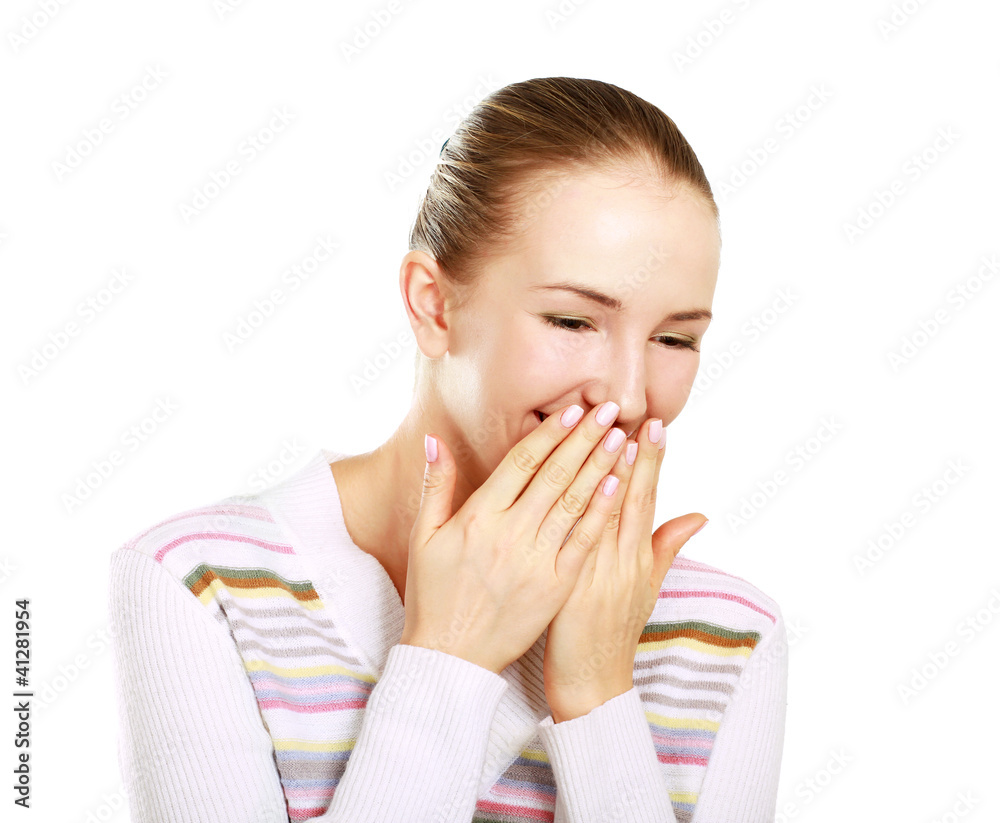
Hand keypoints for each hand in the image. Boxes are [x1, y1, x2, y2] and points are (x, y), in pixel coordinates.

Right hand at [399, 402, 629, 674]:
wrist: (449, 657)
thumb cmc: (433, 595)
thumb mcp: (424, 537)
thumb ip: (435, 486)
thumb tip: (433, 440)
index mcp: (478, 518)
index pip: (521, 463)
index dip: (549, 433)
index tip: (572, 409)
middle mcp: (509, 534)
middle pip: (553, 476)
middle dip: (583, 439)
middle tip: (609, 410)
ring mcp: (534, 561)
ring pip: (572, 504)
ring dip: (599, 467)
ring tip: (620, 438)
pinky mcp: (554, 587)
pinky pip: (582, 543)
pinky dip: (599, 513)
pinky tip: (617, 488)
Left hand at [542, 418, 707, 722]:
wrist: (592, 683)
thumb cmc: (614, 633)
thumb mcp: (648, 588)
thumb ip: (667, 547)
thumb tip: (699, 514)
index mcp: (639, 559)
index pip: (648, 499)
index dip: (652, 462)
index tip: (654, 425)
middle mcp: (623, 561)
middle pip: (631, 500)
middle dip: (636, 457)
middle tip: (637, 415)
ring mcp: (599, 573)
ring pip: (606, 516)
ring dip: (610, 476)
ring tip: (613, 436)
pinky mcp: (573, 587)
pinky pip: (579, 543)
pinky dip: (586, 515)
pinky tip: (587, 488)